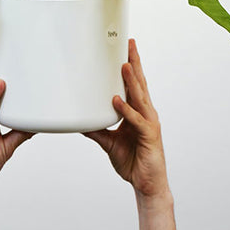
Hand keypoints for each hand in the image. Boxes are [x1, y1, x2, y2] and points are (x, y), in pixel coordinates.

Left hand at [84, 38, 171, 203]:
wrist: (146, 184)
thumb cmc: (134, 161)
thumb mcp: (109, 142)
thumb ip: (97, 130)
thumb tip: (81, 121)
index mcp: (138, 112)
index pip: (134, 84)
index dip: (131, 66)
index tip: (125, 49)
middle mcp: (146, 113)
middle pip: (140, 83)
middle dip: (134, 63)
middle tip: (129, 44)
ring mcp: (148, 123)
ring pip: (139, 97)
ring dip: (131, 81)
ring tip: (123, 65)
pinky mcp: (148, 136)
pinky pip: (136, 120)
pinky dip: (126, 110)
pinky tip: (117, 100)